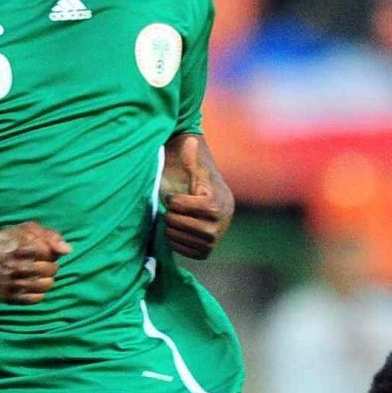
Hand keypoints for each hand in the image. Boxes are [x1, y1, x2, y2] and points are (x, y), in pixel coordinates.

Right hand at [0, 221, 68, 304]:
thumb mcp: (25, 230)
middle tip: (44, 265)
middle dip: (51, 266)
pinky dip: (39, 293)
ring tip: (41, 276)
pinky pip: (34, 299)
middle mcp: (12, 265)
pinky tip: (34, 286)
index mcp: (17, 246)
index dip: (49, 252)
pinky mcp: (6, 295)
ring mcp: (8, 282)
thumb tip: (68, 250)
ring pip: (44, 285)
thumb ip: (50, 236)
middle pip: (48, 269)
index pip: (47, 252)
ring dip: (47, 280)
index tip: (42, 252)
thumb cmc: (7, 241)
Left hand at [163, 144, 233, 258]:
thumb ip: (190, 155)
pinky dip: (177, 243)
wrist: (207, 201)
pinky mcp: (207, 251)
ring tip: (172, 220)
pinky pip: (187, 251)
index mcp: (217, 201)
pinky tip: (177, 231)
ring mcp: (215, 239)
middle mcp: (221, 222)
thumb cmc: (193, 182)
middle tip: (170, 210)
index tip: (172, 197)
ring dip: (171, 229)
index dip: (174, 201)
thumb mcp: (191, 167)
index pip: (184, 205)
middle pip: (181, 223)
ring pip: (182, 238)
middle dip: (171, 216)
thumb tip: (191, 140)